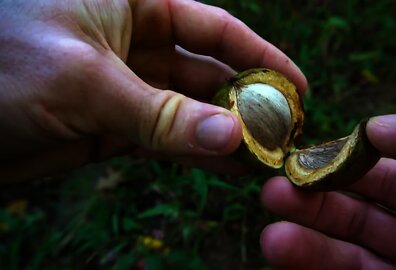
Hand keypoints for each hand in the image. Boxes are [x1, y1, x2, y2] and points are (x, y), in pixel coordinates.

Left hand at [0, 0, 306, 180]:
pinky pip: (167, 138)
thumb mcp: (83, 81)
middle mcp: (133, 41)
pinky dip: (196, 153)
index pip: (210, 26)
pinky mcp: (115, 127)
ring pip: (191, 110)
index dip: (258, 55)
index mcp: (129, 2)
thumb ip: (160, 112)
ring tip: (266, 159)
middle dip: (247, 103)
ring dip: (227, 134)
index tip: (297, 86)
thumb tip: (232, 136)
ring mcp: (126, 87)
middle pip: (208, 72)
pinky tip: (230, 167)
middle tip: (285, 135)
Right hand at [261, 87, 395, 268]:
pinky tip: (281, 248)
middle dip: (315, 197)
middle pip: (364, 213)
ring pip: (355, 254)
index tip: (303, 156)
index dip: (344, 163)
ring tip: (270, 219)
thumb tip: (373, 129)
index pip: (390, 173)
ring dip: (307, 236)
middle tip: (274, 186)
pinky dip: (315, 266)